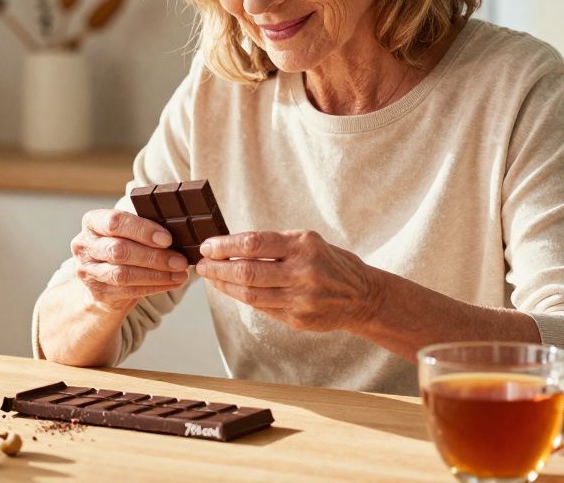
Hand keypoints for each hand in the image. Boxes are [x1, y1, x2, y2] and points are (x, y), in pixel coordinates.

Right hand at [71, 209, 189, 313]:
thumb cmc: (123, 246)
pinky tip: (172, 282)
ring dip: (156, 274)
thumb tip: (179, 226)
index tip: (167, 239)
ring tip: (180, 272)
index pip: (114, 222)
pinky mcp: (99, 293)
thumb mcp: (128, 230)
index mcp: (92, 222)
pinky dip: (155, 286)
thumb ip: (144, 225)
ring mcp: (88, 271)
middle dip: (154, 256)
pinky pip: (129, 290)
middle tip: (180, 260)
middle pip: (119, 250)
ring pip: (124, 274)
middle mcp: (84, 246)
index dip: (142, 230)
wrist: (103, 280)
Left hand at [195, 230, 380, 331]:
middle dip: (218, 268)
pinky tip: (231, 290)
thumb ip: (275, 245)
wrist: (362, 297)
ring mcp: (300, 299)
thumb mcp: (308, 242)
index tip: (207, 246)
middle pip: (247, 271)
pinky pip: (261, 308)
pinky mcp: (297, 320)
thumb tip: (231, 246)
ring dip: (224, 286)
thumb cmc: (330, 263)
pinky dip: (242, 298)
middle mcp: (303, 272)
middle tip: (201, 264)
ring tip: (210, 277)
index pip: (254, 243)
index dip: (225, 245)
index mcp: (304, 246)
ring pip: (250, 294)